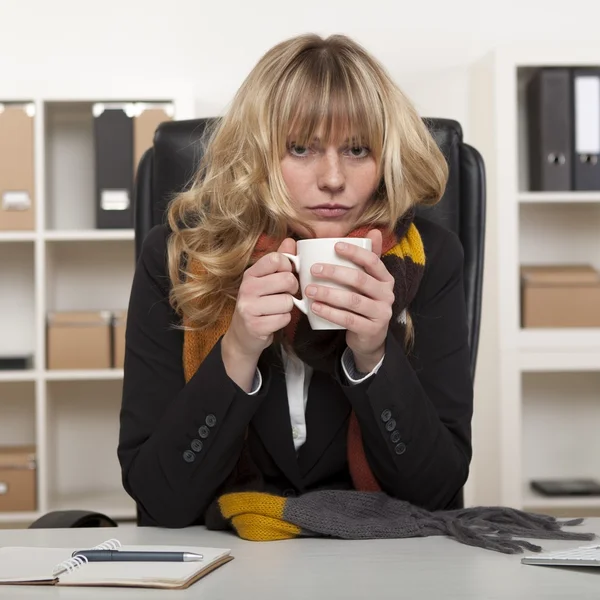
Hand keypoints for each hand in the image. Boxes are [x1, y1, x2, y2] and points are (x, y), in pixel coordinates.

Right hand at [222, 238, 297, 362]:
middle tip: (284, 295)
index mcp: (250, 274)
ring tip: (276, 309)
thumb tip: (291, 240)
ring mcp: (249, 308)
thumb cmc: (259, 304)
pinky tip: (273, 321)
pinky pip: (284, 318)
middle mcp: (247, 288)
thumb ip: (279, 261)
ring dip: (287, 308)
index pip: (276, 259)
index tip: (284, 275)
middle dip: (292, 290)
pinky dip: (283, 321)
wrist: (242, 335)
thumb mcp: (265, 280)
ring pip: (288, 301)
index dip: (288, 268)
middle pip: (287, 280)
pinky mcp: (255, 326)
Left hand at [304, 230, 394, 371]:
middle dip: (334, 272)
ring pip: (352, 300)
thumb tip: (373, 231)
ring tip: (309, 289)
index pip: (372, 261)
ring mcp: (381, 313)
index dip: (354, 252)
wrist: (370, 338)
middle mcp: (387, 295)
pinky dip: (330, 312)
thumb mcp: (368, 281)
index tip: (335, 246)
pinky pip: (348, 319)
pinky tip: (315, 307)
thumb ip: (369, 258)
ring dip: (328, 293)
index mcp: (385, 279)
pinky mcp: (371, 329)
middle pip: (360, 279)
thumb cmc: (364, 303)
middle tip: (313, 269)